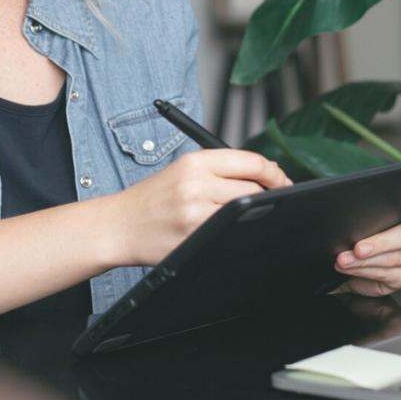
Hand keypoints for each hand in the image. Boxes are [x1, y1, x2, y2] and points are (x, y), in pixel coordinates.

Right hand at [114, 149, 290, 265]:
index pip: (251, 161)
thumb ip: (222, 169)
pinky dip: (235, 233)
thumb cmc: (153, 199)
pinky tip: (228, 232)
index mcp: (195, 161)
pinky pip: (229, 234)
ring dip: (251, 217)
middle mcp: (195, 183)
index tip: (282, 182)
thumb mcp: (183, 170)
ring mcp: (194, 213)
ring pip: (244, 213)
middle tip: (269, 203)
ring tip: (240, 217)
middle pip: (254, 189)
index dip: (274, 173)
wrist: (118, 225)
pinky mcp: (192, 238)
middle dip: (267, 197)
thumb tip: (267, 174)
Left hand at [335, 195, 400, 296]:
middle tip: (359, 247)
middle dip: (381, 243)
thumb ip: (377, 206)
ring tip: (345, 259)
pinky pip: (386, 276)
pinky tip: (350, 269)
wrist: (358, 250)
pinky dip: (364, 272)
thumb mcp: (375, 210)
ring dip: (365, 261)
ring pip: (395, 259)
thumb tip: (356, 208)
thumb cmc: (370, 223)